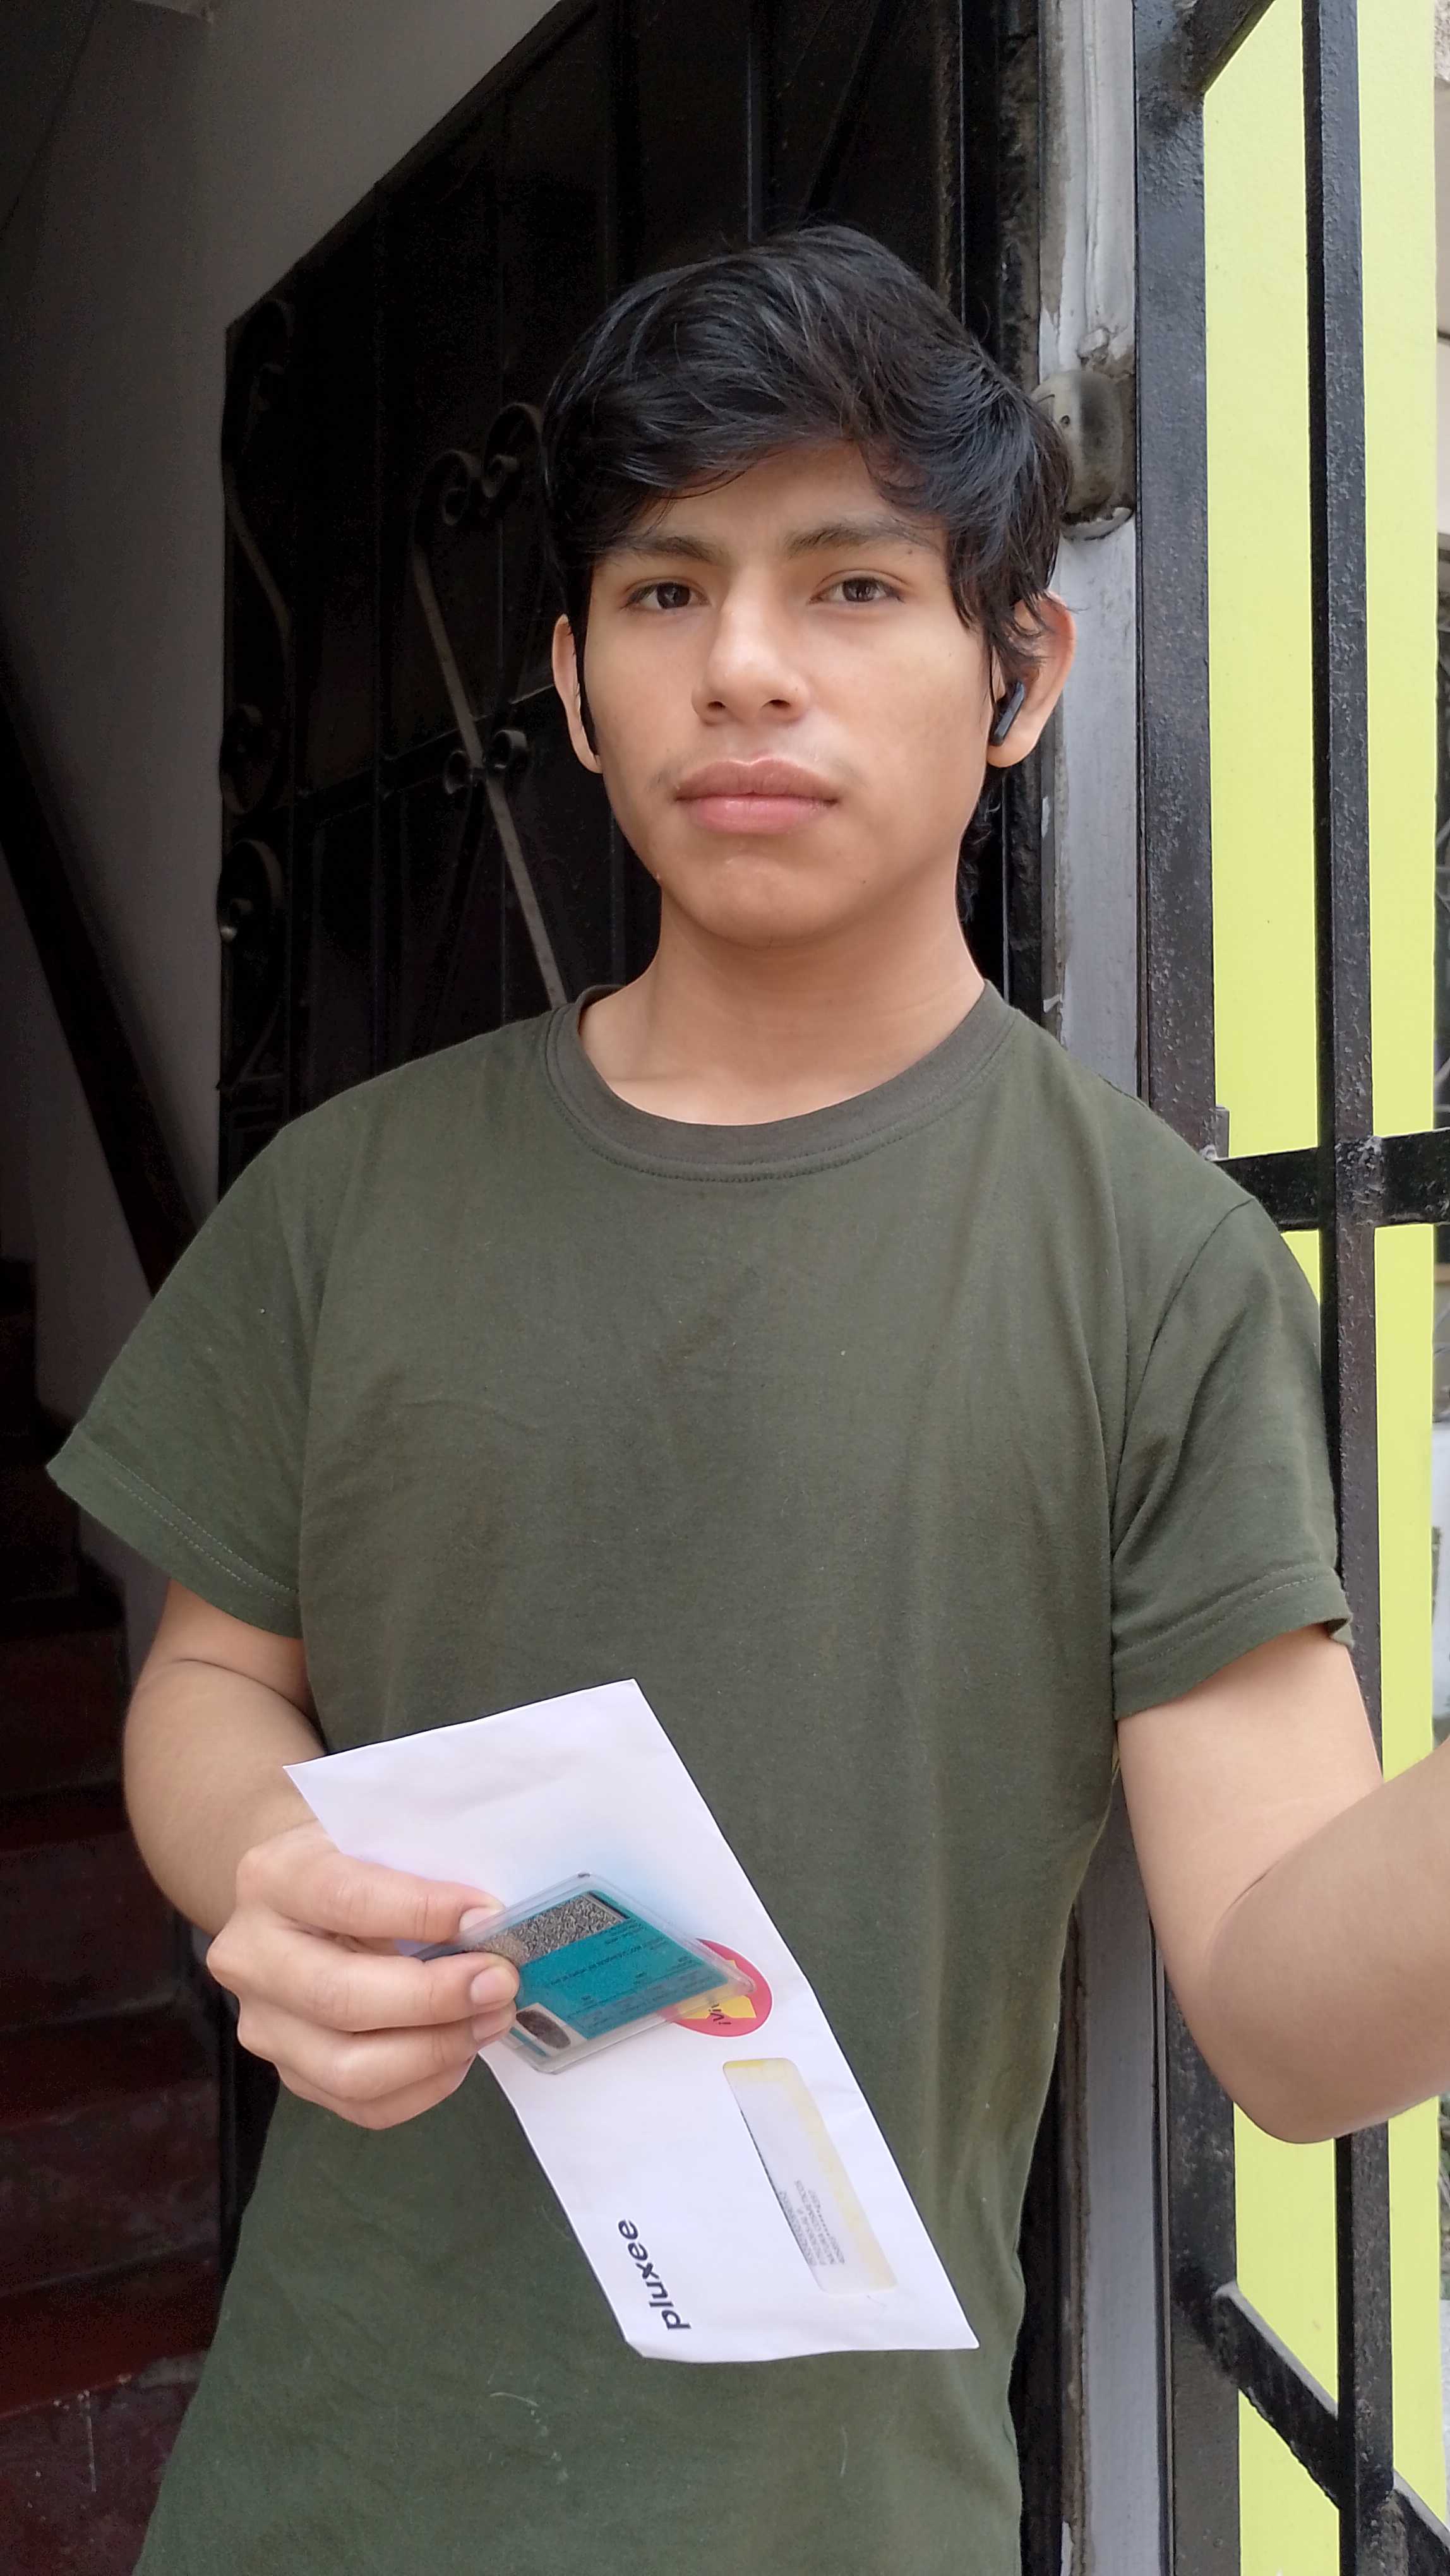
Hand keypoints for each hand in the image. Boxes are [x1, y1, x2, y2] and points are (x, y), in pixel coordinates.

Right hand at [207, 1819, 517, 2129]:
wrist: (298, 1895)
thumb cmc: (356, 1857)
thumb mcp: (379, 1836)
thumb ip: (425, 1866)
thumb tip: (493, 1923)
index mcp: (273, 1878)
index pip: (345, 1900)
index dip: (421, 1911)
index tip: (488, 1915)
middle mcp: (250, 1957)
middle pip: (339, 1998)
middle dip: (434, 1998)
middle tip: (501, 1982)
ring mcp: (263, 2025)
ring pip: (349, 2068)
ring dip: (437, 2050)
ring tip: (491, 2018)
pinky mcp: (290, 2073)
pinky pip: (363, 2105)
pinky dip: (425, 2086)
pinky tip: (463, 2050)